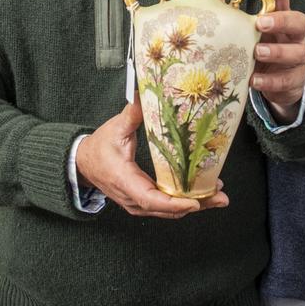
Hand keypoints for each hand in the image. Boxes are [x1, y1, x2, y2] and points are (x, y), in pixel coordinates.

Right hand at [75, 99, 228, 217]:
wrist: (84, 164)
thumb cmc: (99, 147)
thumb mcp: (115, 128)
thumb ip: (131, 114)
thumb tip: (143, 94)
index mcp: (124, 180)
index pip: (150, 198)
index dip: (173, 203)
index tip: (194, 202)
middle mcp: (132, 199)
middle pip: (166, 209)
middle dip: (196, 205)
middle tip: (220, 198)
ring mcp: (137, 204)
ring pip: (168, 212)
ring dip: (194, 205)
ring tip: (218, 196)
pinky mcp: (143, 203)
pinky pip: (165, 208)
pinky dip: (184, 204)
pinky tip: (203, 196)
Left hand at [249, 0, 304, 122]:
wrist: (279, 85)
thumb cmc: (259, 51)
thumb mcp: (251, 35)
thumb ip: (238, 24)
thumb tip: (202, 10)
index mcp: (282, 18)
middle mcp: (294, 36)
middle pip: (299, 22)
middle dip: (281, 21)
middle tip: (260, 23)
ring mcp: (297, 58)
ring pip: (296, 52)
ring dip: (276, 52)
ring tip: (257, 52)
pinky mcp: (295, 80)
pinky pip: (286, 80)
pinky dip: (269, 81)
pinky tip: (254, 80)